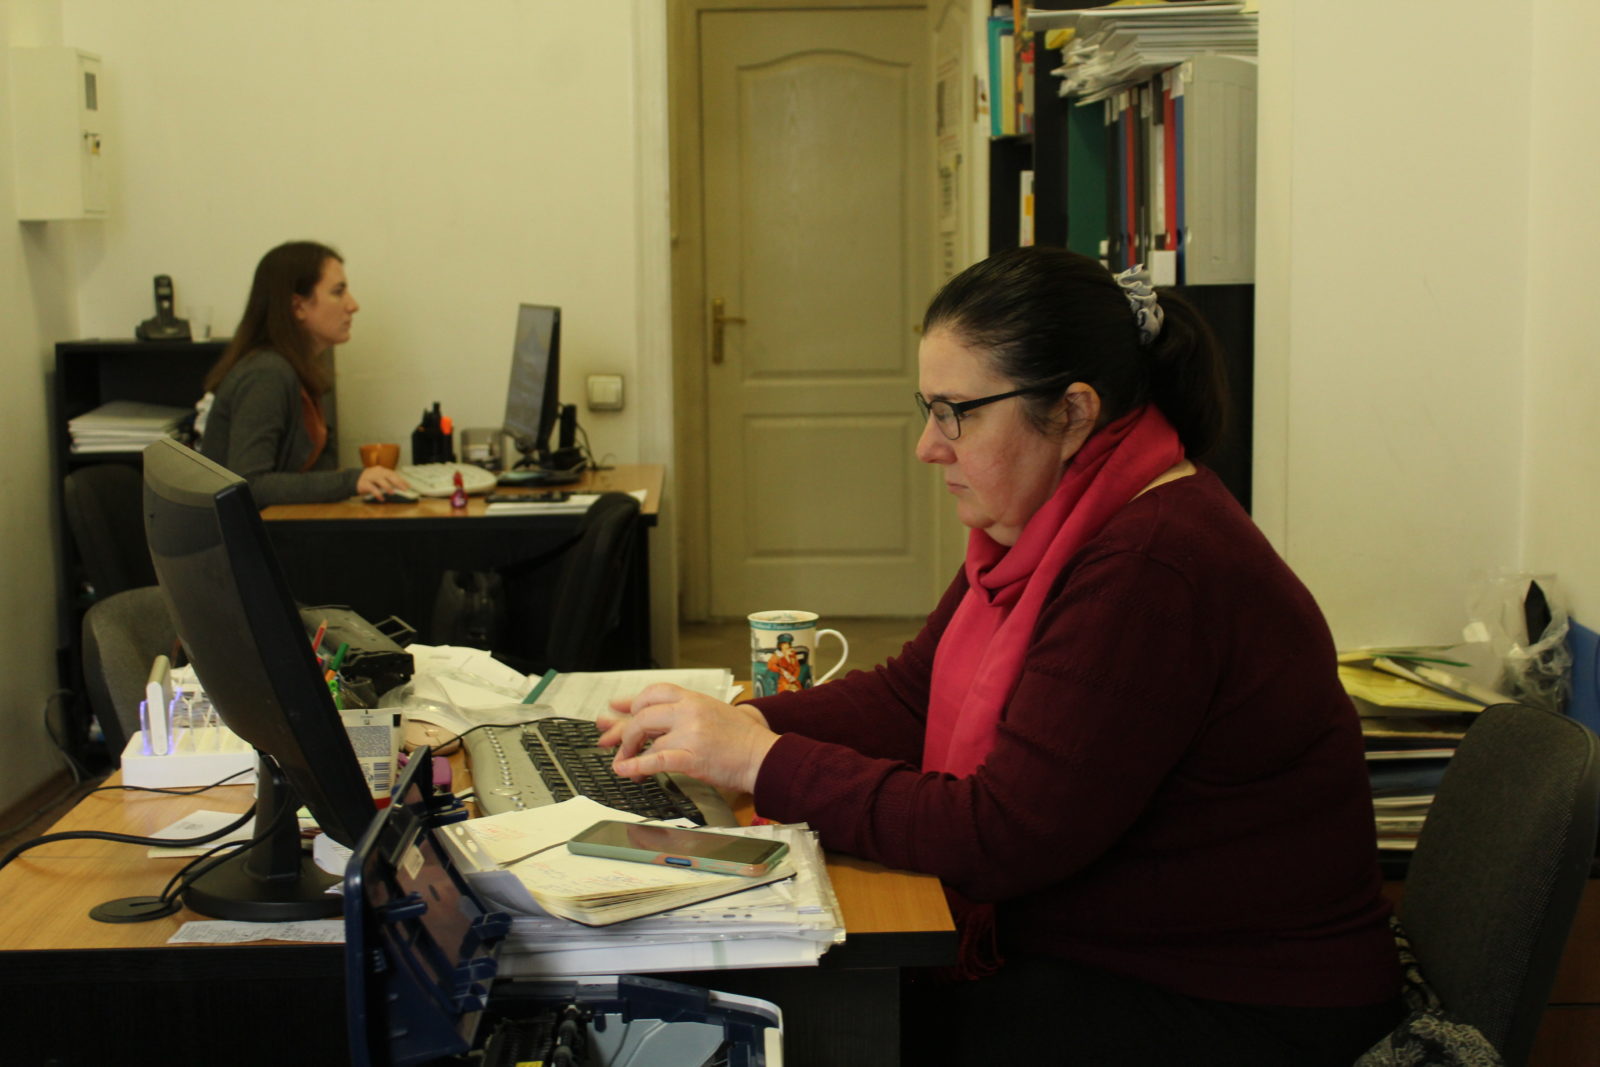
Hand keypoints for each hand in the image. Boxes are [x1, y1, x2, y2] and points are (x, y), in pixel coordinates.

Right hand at [356, 465, 409, 495]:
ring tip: (392, 492)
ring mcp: (370, 477)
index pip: (393, 474)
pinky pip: (372, 488)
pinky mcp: (364, 483)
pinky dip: (377, 494)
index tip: (408, 486)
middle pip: (388, 475)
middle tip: (404, 489)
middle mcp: (376, 472)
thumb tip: (400, 487)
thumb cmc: (370, 480)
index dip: (401, 480)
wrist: (354, 479)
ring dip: (387, 486)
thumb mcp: (379, 478)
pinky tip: (381, 498)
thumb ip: (388, 481)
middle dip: (397, 482)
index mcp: (381, 470)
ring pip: (380, 480)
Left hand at [596, 684, 775, 794]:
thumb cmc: (741, 738)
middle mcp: (690, 711)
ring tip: (623, 764)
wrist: (764, 756)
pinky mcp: (692, 757)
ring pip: (647, 738)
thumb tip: (654, 712)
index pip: (653, 692)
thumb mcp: (712, 712)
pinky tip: (625, 770)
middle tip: (610, 743)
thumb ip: (681, 711)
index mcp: (694, 698)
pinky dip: (636, 765)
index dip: (632, 703)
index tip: (615, 711)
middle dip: (623, 731)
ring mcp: (690, 733)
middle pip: (643, 714)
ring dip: (629, 753)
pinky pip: (656, 759)